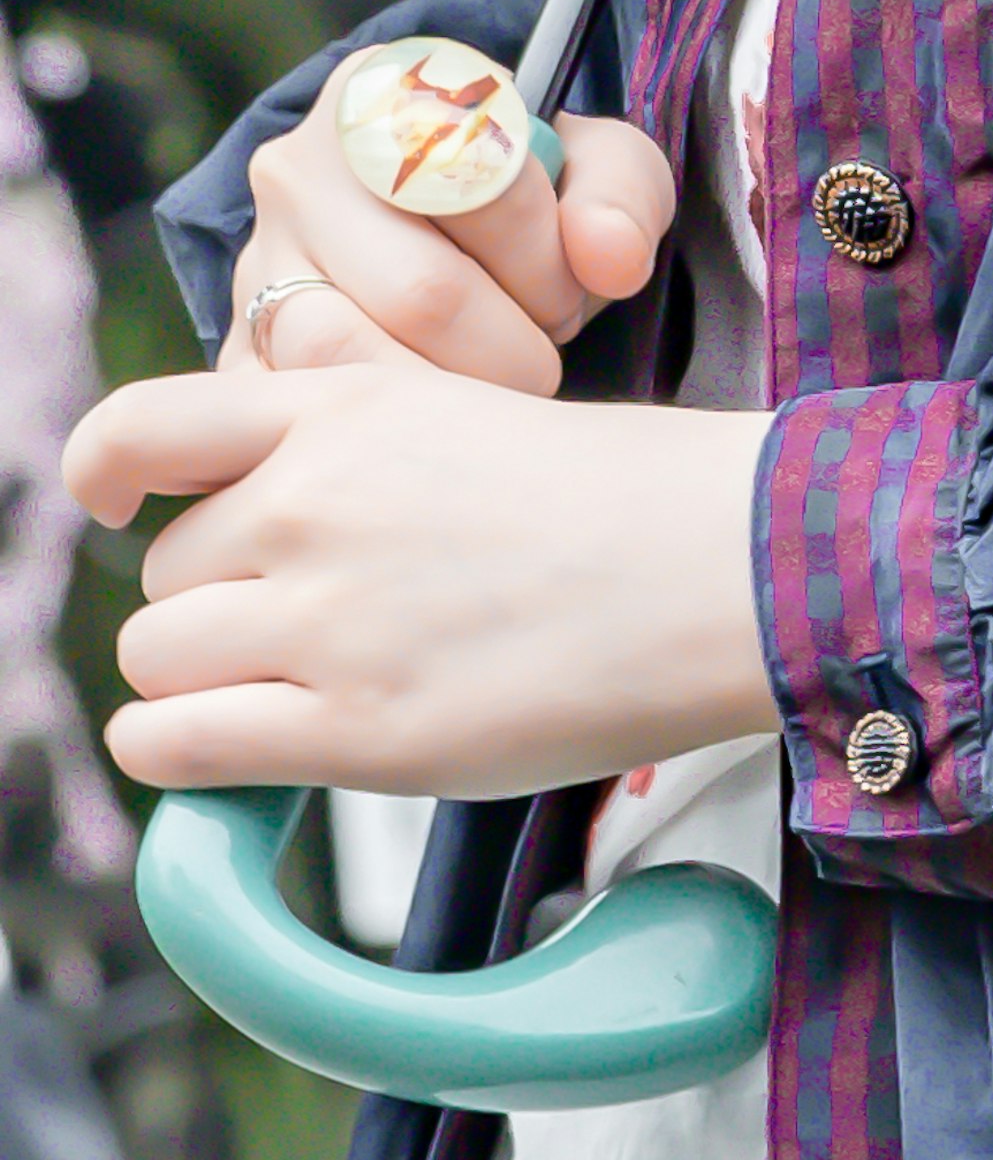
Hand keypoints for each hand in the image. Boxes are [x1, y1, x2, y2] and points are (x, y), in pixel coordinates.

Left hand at [63, 331, 772, 797]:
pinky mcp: (354, 728)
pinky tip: (232, 753)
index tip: (116, 505)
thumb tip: (271, 449)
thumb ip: (352, 416)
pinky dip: (179, 755)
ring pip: (155, 660)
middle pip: (160, 571)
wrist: (721, 562)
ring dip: (197, 684)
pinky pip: (176, 746)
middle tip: (296, 625)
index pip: (144, 426)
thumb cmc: (618, 494)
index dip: (105, 473)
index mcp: (344, 408)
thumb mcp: (466, 405)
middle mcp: (314, 501)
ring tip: (283, 691)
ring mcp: (328, 617)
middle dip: (210, 601)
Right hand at [227, 63, 676, 393]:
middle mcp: (299, 171)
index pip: (480, 184)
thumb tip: (611, 259)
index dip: (548, 259)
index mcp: (386, 92)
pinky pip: (292, 416)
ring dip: (445, 396)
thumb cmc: (528, 201)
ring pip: (345, 361)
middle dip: (510, 345)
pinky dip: (374, 436)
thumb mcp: (593, 168)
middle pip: (420, 292)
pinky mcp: (236, 358)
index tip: (573, 285)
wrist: (443, 240)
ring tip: (489, 390)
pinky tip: (428, 434)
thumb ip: (622, 195)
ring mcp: (255, 265)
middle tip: (540, 353)